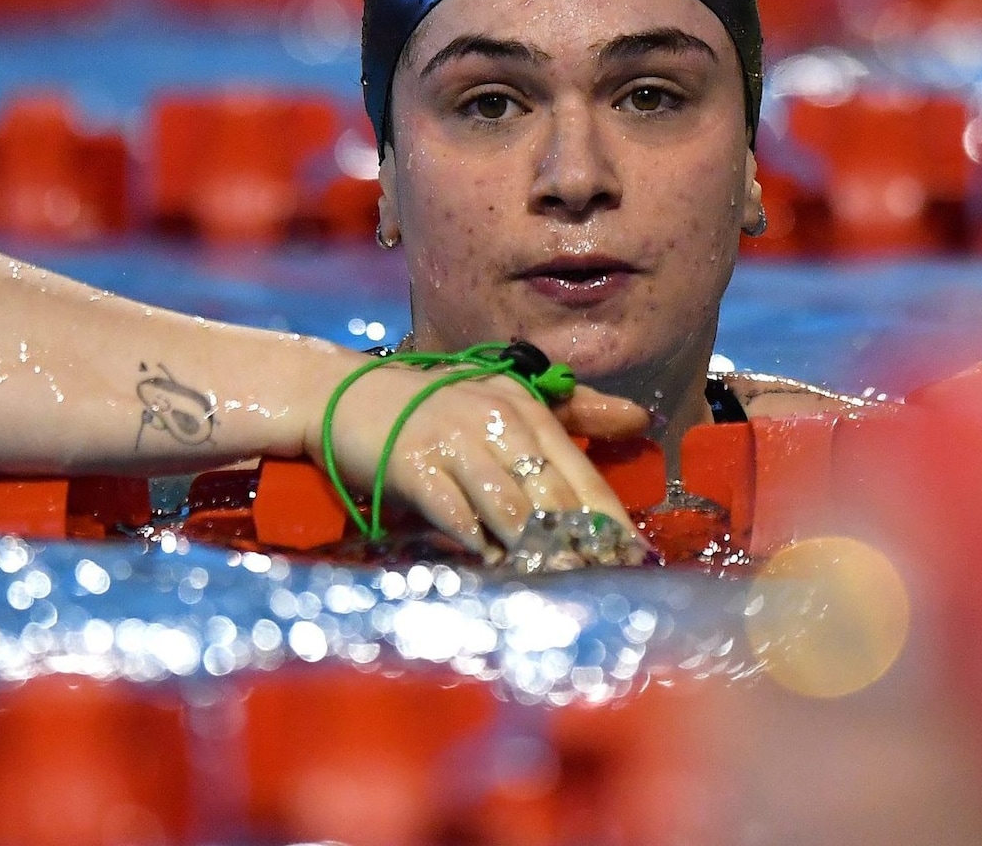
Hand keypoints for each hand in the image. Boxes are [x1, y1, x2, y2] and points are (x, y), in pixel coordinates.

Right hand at [307, 360, 649, 556]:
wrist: (342, 394)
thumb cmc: (430, 406)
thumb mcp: (501, 400)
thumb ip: (570, 414)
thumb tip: (639, 420)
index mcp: (524, 407)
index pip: (580, 473)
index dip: (608, 521)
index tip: (632, 562)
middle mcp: (495, 419)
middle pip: (552, 495)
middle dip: (580, 546)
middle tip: (602, 586)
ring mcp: (454, 441)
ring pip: (511, 507)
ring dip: (537, 551)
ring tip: (558, 586)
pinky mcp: (414, 464)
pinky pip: (457, 513)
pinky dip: (479, 543)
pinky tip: (495, 567)